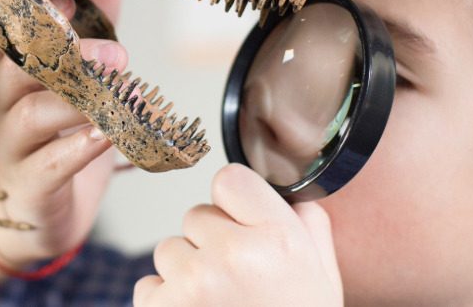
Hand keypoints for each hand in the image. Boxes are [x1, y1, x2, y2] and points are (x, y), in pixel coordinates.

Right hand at [0, 0, 124, 264]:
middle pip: (17, 64)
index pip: (7, 27)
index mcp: (12, 70)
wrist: (37, 217)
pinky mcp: (29, 184)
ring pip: (32, 113)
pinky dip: (79, 148)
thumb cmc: (58, 140)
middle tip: (117, 51)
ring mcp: (10, 144)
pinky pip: (49, 163)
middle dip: (66, 50)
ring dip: (79, 98)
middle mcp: (3, 101)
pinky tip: (106, 136)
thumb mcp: (75, 82)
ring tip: (120, 90)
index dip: (30, 6)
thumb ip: (91, 31)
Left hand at [133, 164, 343, 306]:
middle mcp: (234, 254)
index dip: (233, 205)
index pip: (228, 180)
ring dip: (186, 273)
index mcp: (278, 237)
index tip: (242, 227)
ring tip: (218, 306)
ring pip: (168, 249)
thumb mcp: (324, 277)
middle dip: (210, 243)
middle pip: (195, 216)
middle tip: (237, 283)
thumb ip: (307, 226)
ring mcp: (193, 283)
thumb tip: (287, 196)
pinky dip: (165, 303)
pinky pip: (148, 284)